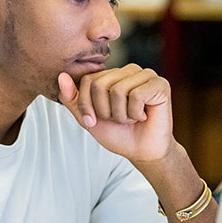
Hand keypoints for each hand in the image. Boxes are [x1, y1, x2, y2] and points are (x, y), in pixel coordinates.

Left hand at [57, 64, 173, 163]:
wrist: (143, 152)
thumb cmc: (118, 134)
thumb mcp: (88, 118)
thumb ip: (72, 98)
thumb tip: (61, 76)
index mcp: (112, 75)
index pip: (88, 80)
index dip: (87, 105)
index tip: (95, 121)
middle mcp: (129, 70)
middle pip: (101, 84)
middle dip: (105, 111)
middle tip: (119, 120)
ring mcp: (146, 75)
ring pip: (118, 90)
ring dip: (121, 114)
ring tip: (132, 118)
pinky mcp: (160, 84)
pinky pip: (136, 95)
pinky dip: (135, 113)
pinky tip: (144, 116)